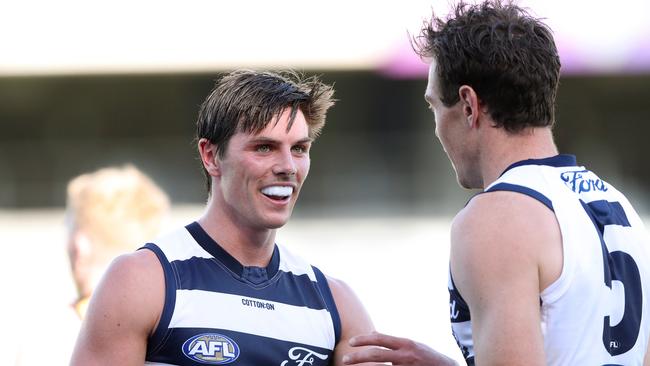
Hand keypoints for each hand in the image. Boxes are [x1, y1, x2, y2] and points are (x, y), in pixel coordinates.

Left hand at [341, 331, 457, 365]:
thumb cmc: (427, 357)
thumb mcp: (412, 345)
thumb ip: (393, 342)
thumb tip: (373, 333)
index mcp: (405, 344)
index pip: (381, 339)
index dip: (364, 340)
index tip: (351, 342)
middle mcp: (405, 355)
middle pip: (377, 355)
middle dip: (358, 357)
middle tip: (345, 359)